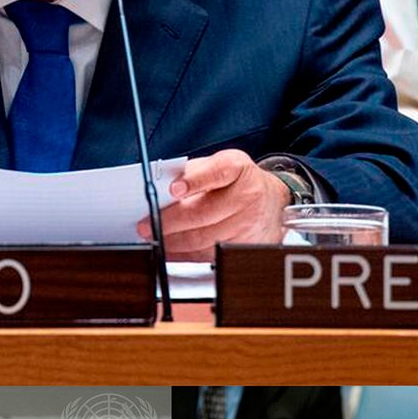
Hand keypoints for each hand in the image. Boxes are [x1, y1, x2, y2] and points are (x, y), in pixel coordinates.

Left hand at [150, 151, 288, 257]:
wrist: (272, 201)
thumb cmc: (238, 181)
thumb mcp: (220, 164)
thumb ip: (192, 173)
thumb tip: (159, 190)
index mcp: (237, 168)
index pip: (216, 173)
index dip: (193, 182)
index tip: (173, 190)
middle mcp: (247, 195)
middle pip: (202, 212)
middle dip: (168, 221)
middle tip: (145, 225)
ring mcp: (248, 223)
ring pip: (202, 237)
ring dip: (172, 240)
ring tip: (154, 238)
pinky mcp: (244, 246)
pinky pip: (208, 253)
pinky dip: (184, 254)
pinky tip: (171, 249)